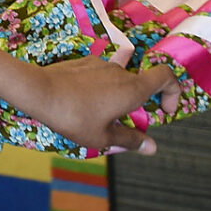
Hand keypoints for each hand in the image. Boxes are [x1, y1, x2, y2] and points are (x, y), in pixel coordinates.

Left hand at [19, 58, 179, 154]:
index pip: (167, 76)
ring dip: (116, 95)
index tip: (163, 110)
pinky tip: (82, 101)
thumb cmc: (73, 117)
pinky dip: (99, 87)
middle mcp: (120, 72)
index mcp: (133, 89)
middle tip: (121, 122)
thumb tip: (152, 147)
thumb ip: (130, 141)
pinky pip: (99, 75)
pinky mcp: (82, 62)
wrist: (38, 91)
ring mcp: (100, 64)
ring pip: (118, 79)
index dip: (173, 92)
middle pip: (140, 83)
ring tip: (97, 114)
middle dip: (137, 103)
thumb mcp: (103, 137)